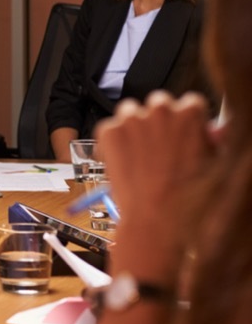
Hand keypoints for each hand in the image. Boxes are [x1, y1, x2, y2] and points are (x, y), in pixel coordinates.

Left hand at [95, 90, 213, 278]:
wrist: (157, 220)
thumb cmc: (190, 199)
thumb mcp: (214, 164)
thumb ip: (211, 140)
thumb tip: (211, 130)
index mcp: (190, 113)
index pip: (189, 103)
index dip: (186, 123)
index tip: (183, 135)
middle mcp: (160, 110)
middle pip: (159, 104)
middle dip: (160, 121)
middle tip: (160, 147)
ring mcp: (131, 119)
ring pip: (131, 112)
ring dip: (135, 127)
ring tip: (141, 156)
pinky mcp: (108, 131)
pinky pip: (110, 128)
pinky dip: (115, 141)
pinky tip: (125, 161)